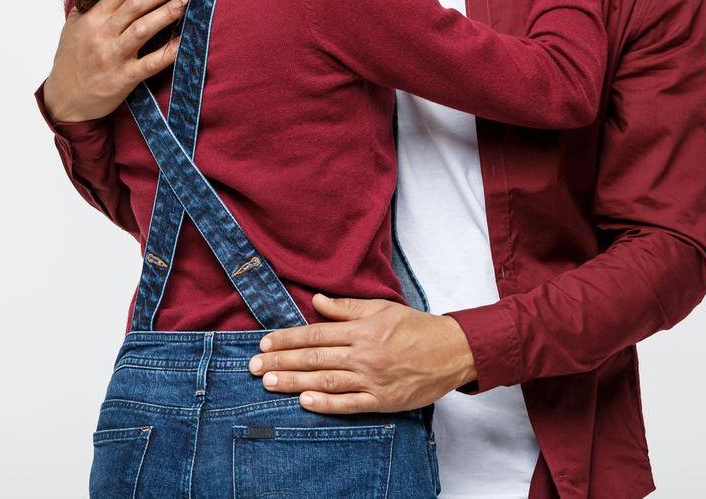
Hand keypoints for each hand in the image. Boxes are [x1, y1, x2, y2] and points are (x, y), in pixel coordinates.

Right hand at [40, 0, 192, 122]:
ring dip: (168, 11)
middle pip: (136, 3)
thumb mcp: (72, 27)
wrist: (64, 100)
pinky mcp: (123, 79)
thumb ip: (87, 4)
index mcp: (92, 18)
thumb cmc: (70, 61)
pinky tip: (185, 40)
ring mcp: (113, 57)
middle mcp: (102, 34)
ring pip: (144, 28)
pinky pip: (151, 63)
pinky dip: (169, 51)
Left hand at [247, 294, 477, 413]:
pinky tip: (304, 401)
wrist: (452, 352)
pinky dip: (326, 404)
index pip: (316, 334)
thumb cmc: (416, 327)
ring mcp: (372, 380)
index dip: (288, 339)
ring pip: (326, 381)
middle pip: (314, 359)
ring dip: (294, 382)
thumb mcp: (381, 308)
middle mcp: (364, 355)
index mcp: (362, 330)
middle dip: (281, 362)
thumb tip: (316, 302)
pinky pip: (349, 404)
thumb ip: (346, 308)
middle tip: (254, 365)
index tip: (265, 342)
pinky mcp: (382, 401)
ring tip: (269, 382)